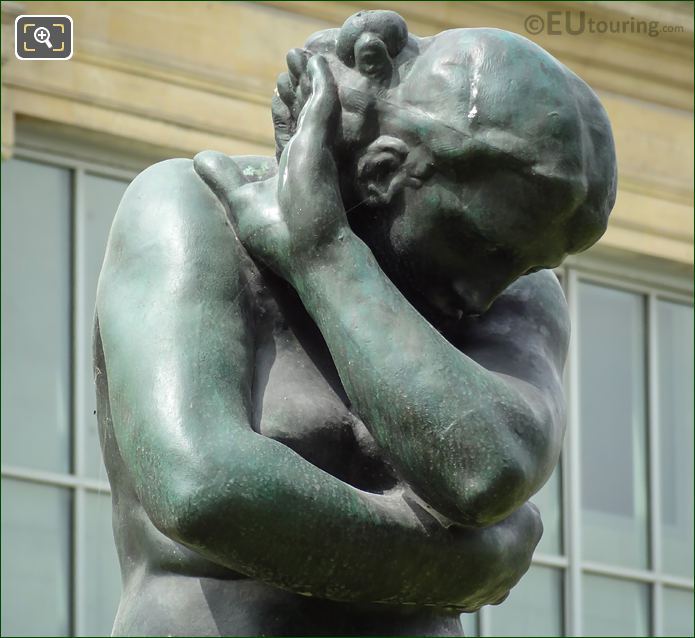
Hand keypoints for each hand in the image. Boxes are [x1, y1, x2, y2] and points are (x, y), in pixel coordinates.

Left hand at [242, 56, 351, 283]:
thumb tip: (199, 157)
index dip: (284, 110)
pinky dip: (319, 80)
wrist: (309, 255)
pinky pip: (321, 102)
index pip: (288, 130)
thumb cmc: (281, 237)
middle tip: (291, 62)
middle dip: (297, 88)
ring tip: (298, 54)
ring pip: (313, 102)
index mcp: (291, 168)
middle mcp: (306, 156)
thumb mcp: (240, 202)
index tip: (277, 91)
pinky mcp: (319, 144)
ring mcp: (315, 149)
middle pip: (302, 112)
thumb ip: (224, 178)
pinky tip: (315, 62)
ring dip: (306, 77)